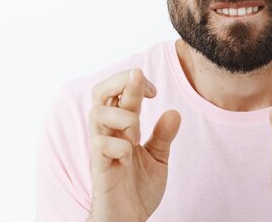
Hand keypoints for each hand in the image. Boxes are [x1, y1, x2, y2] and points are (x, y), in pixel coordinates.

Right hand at [88, 69, 180, 221]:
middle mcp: (107, 134)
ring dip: (124, 116)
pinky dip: (120, 145)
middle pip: (99, 92)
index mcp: (120, 128)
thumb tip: (174, 112)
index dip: (135, 82)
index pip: (118, 91)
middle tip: (144, 89)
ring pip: (97, 113)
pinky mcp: (100, 169)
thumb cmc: (137, 190)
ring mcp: (101, 150)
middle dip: (122, 81)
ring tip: (136, 134)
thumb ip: (163, 136)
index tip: (154, 92)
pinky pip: (101, 145)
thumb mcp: (157, 158)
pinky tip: (129, 157)